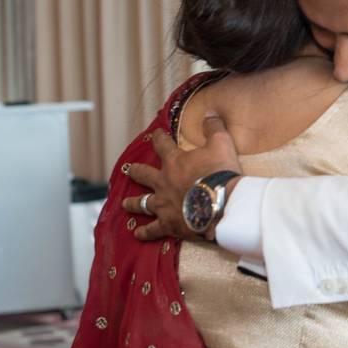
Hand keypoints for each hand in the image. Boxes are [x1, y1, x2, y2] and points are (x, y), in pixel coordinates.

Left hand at [122, 116, 241, 240]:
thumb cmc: (221, 173)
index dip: (159, 138)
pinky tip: (138, 233)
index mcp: (175, 162)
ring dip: (133, 203)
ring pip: (142, 203)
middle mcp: (163, 182)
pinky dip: (145, 232)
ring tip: (125, 204)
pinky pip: (153, 229)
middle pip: (144, 174)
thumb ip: (214, 127)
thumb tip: (210, 113)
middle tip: (129, 170)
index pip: (163, 145)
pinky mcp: (169, 224)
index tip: (155, 134)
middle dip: (136, 171)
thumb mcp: (222, 143)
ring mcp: (163, 204)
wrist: (223, 204)